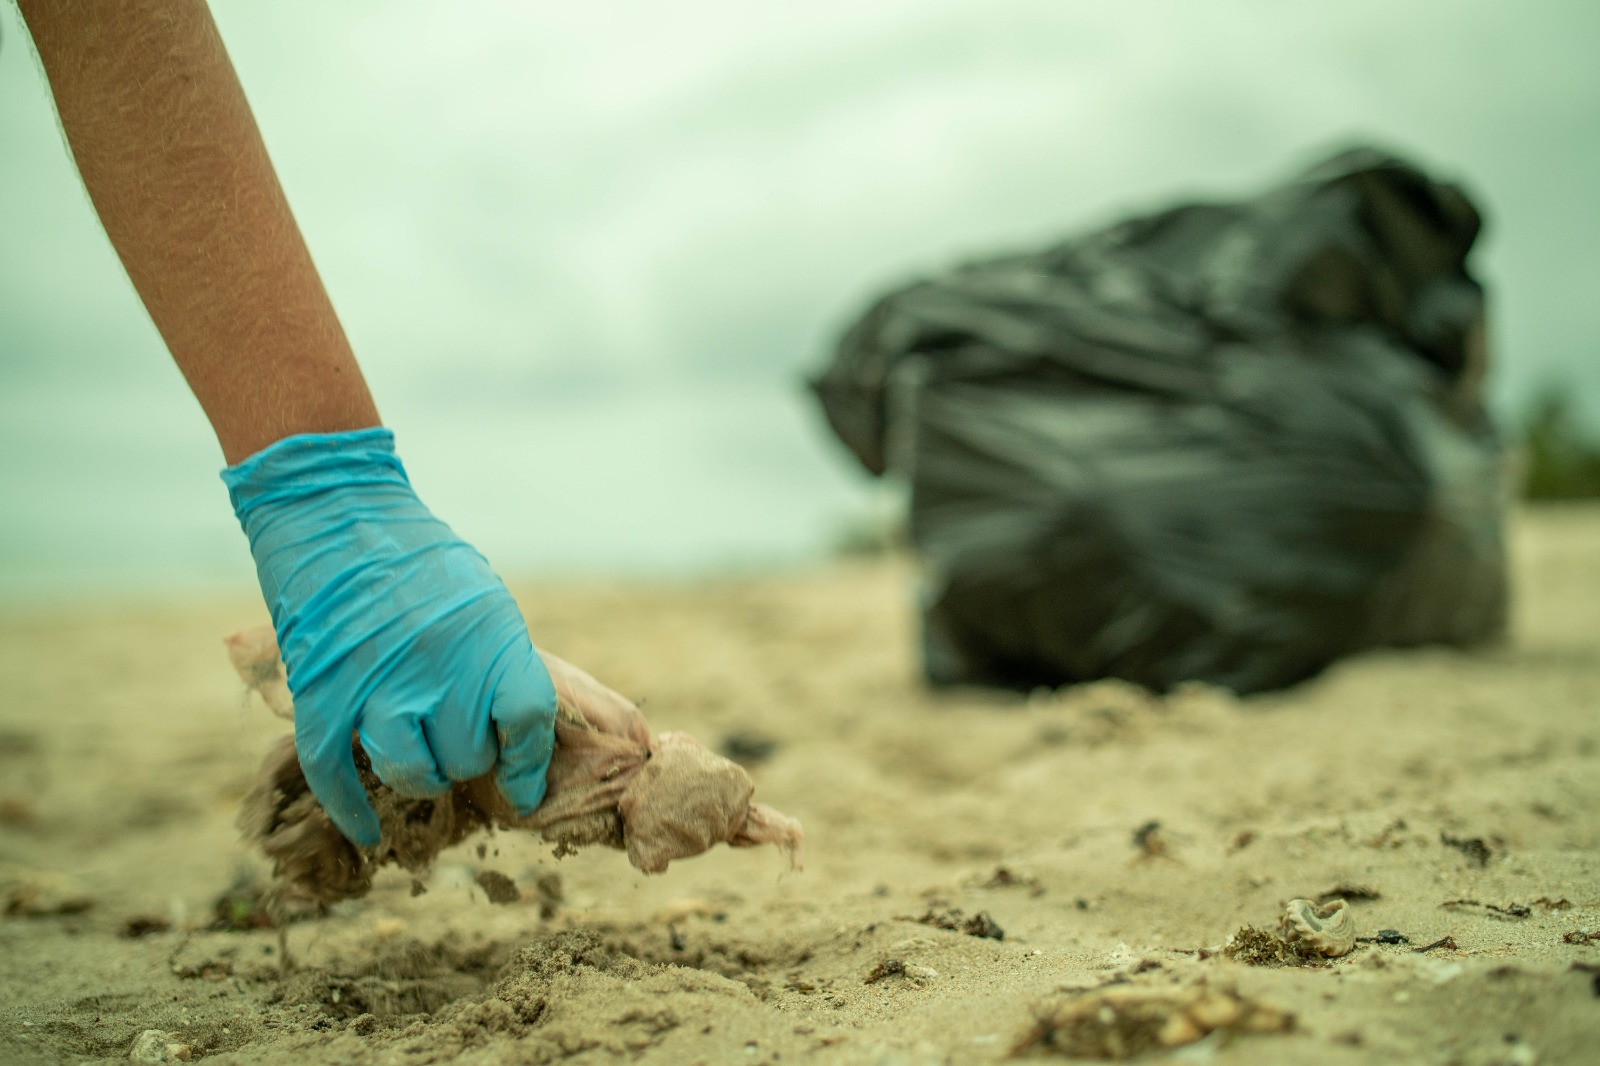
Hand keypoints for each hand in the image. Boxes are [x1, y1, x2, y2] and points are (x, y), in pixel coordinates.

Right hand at [223, 428, 556, 846]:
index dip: (529, 765)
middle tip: (456, 740)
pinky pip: (337, 775)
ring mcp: (376, 684)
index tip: (524, 788)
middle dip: (468, 757)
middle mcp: (439, 667)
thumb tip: (522, 731)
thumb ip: (500, 664)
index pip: (527, 723)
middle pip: (468, 756)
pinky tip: (368, 834)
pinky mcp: (321, 694)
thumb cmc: (419, 558)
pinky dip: (352, 812)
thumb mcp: (483, 600)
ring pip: (412, 774)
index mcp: (490, 638)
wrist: (336, 511)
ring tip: (420, 760)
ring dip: (421, 778)